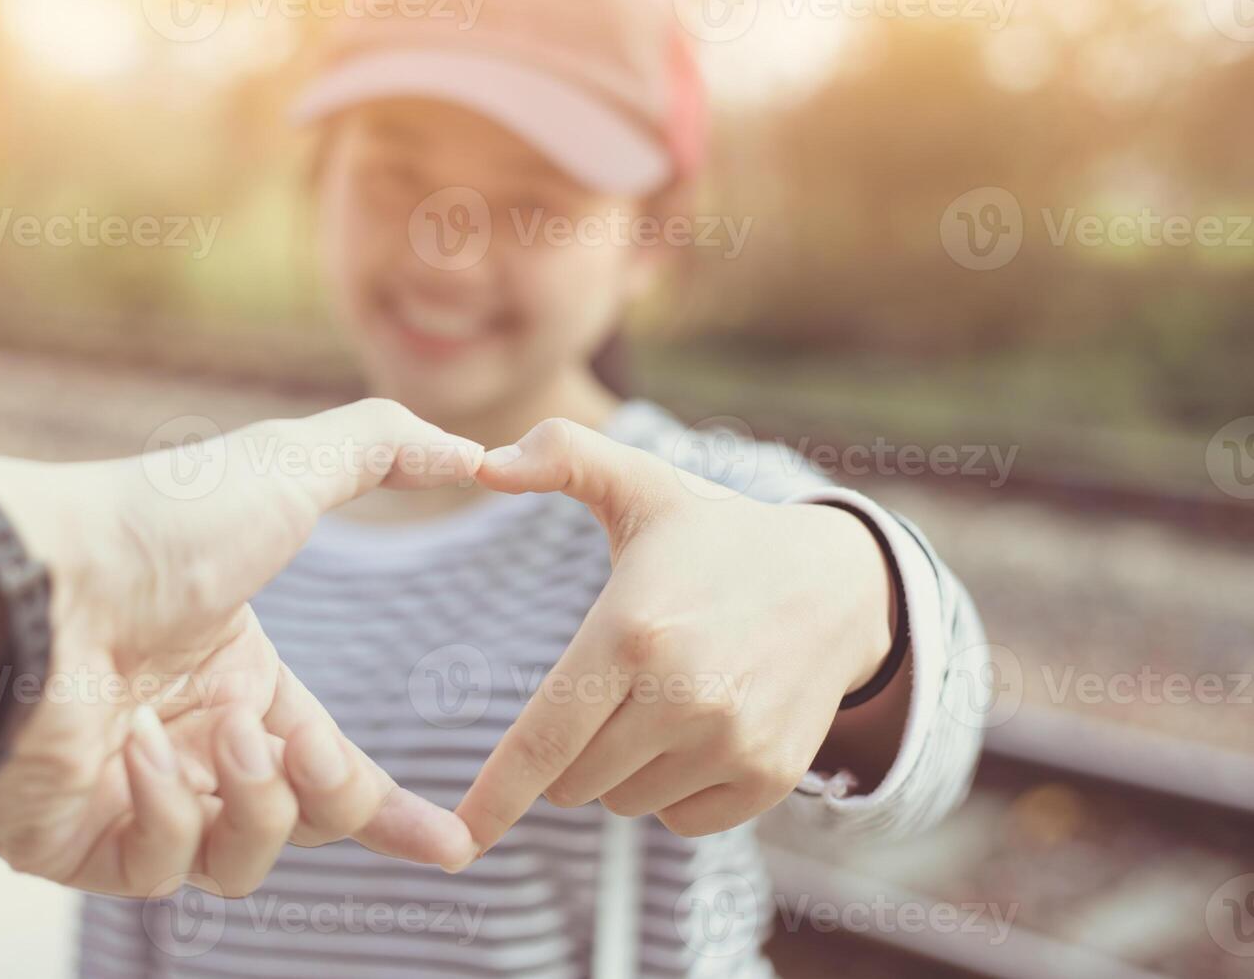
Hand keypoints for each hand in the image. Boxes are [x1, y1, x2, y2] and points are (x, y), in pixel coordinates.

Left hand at [0, 399, 484, 895]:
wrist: (28, 577)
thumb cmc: (157, 524)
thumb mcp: (288, 468)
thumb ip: (384, 449)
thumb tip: (475, 449)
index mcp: (241, 680)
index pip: (332, 765)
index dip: (393, 810)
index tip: (452, 846)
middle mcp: (194, 743)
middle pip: (301, 820)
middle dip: (331, 793)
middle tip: (304, 749)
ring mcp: (134, 797)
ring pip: (240, 860)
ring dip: (256, 805)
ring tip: (230, 742)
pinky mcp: (76, 841)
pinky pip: (159, 871)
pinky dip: (167, 812)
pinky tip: (139, 749)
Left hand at [454, 418, 893, 856]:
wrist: (839, 585)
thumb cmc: (716, 537)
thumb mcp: (642, 485)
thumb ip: (561, 455)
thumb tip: (484, 462)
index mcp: (632, 630)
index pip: (543, 739)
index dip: (495, 797)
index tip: (457, 840)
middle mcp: (683, 694)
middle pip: (573, 781)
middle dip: (572, 749)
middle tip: (616, 685)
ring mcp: (732, 741)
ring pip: (623, 803)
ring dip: (624, 767)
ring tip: (668, 696)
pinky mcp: (767, 777)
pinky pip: (679, 821)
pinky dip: (675, 790)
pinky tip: (703, 729)